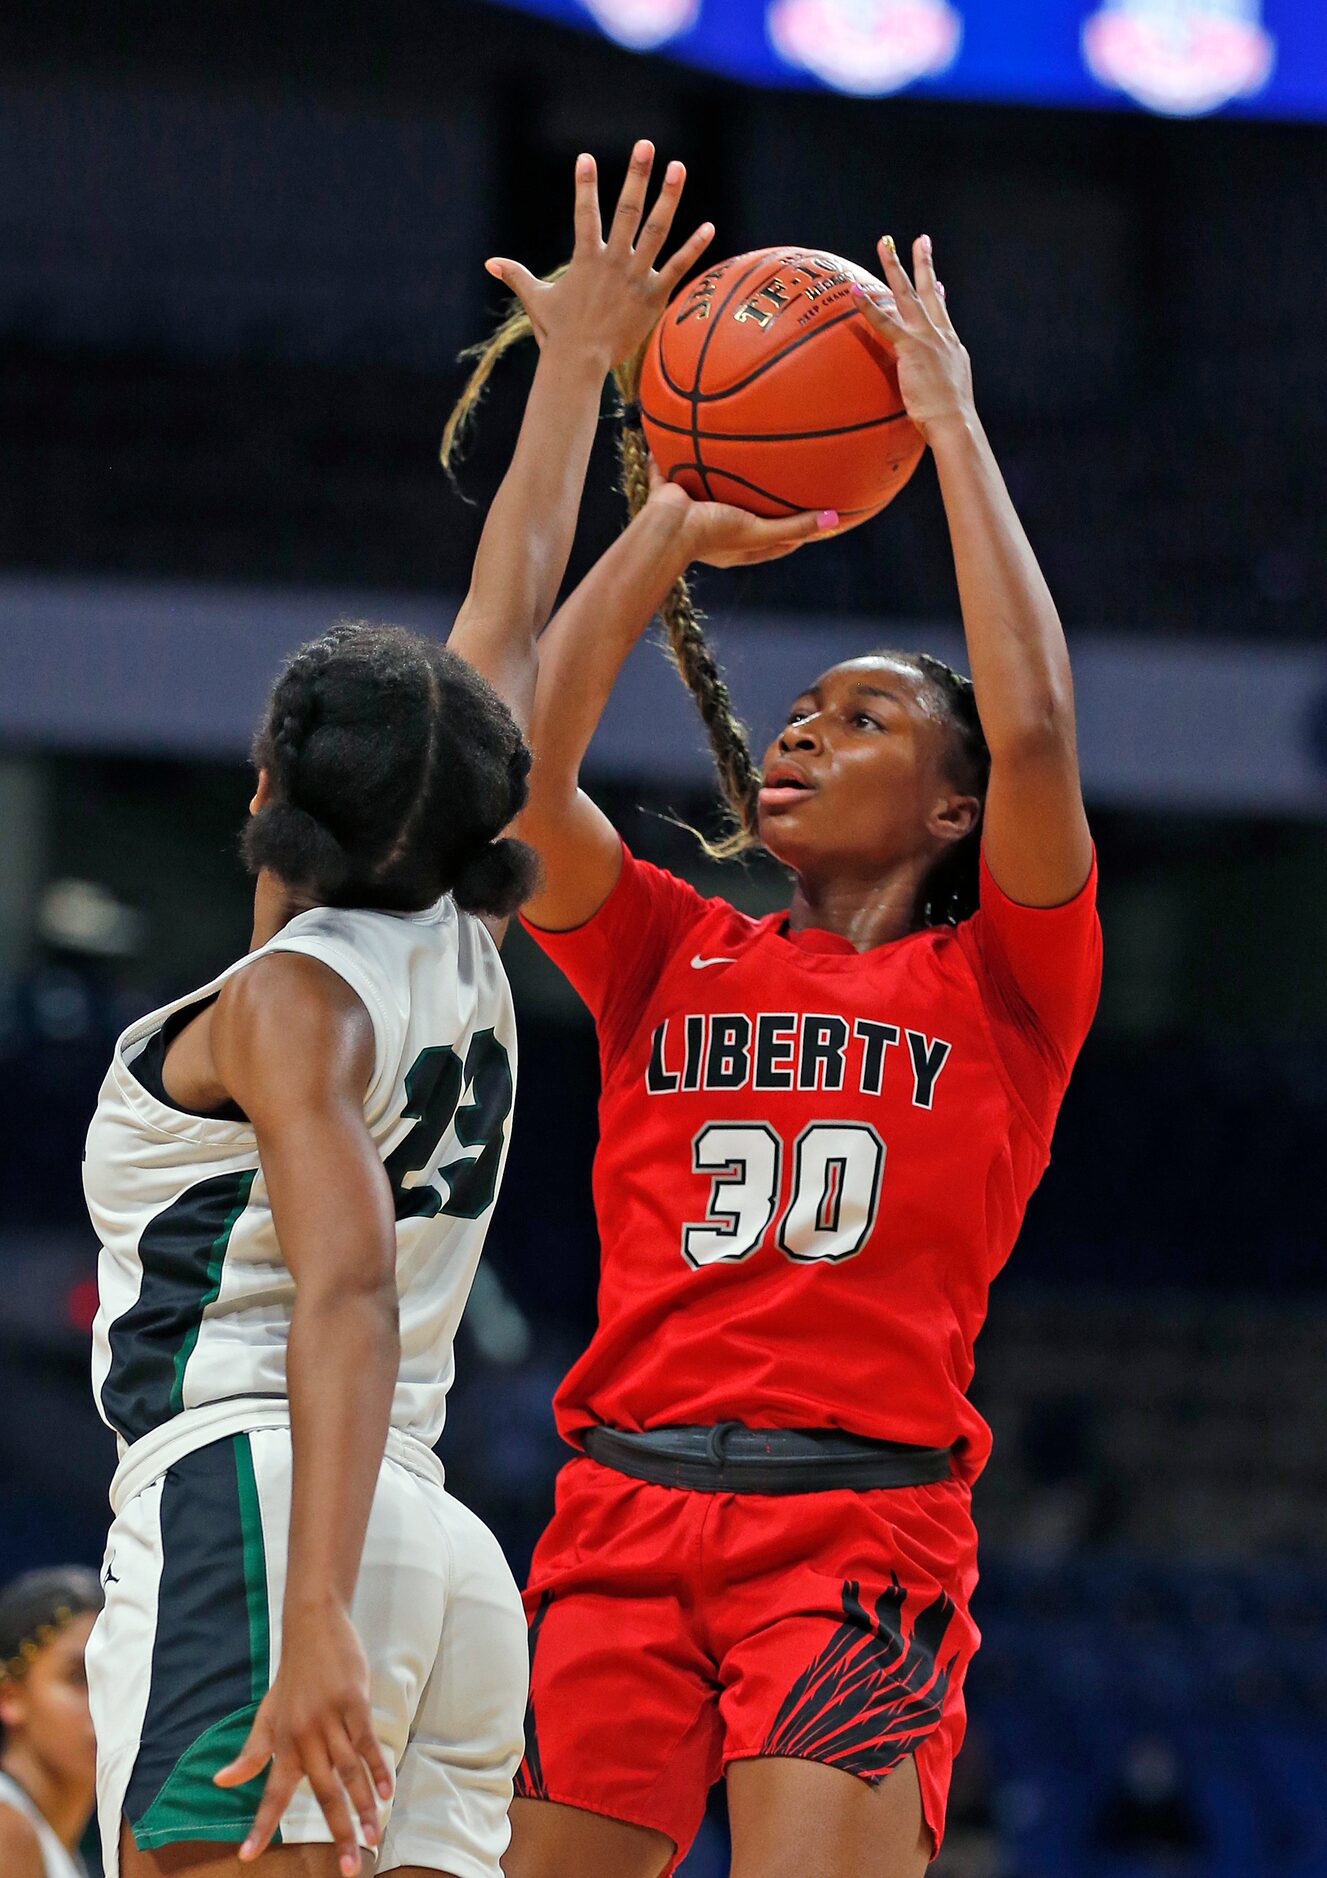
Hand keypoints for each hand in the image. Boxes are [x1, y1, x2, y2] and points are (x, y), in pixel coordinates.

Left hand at [215, 1602, 391, 1875]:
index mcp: (282, 1743)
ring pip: (349, 1772)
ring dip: (363, 1808)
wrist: (312, 1627)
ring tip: (373, 1836)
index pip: (271, 1791)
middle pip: (323, 1793)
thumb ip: (251, 1753)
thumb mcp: (266, 1715)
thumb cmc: (291, 1677)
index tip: (248, 1856)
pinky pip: (367, 1743)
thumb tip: (221, 1782)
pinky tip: (386, 1792)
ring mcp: (330, 1719)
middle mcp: (304, 1736)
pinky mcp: (354, 1702)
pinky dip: (378, 1769)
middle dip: (337, 1832)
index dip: (261, 1824)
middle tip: (349, 1868)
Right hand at [484, 141, 714, 369]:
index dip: (585, 185)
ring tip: (678, 168)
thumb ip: (516, 275)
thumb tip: (489, 264)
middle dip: (636, 175)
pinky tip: (709, 227)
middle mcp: (612, 261)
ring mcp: (634, 277)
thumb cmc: (557, 332)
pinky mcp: (653, 297)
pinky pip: (676, 268)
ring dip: (669, 198)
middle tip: (646, 145)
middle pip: (627, 210)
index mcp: (586, 258)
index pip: (584, 212)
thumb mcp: (535, 299)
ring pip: (656, 230)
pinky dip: (694, 248)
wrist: (578, 363)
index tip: (586, 158)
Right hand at [646, 462, 835, 567]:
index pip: (770, 542)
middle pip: (742, 515)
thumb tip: (835, 519)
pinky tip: (683, 434)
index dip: (790, 534)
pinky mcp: (670, 492)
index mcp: (734, 546)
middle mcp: (713, 529)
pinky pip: (671, 471)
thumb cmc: (714, 534)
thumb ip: (795, 525)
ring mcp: (691, 510)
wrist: (668, 527)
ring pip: (708, 490)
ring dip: (719, 476)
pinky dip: (673, 457)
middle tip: (777, 485)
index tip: (809, 520)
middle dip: (756, 501)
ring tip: (734, 455)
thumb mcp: (759, 532)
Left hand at [852, 234, 975, 441]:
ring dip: (894, 267)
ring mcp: (926, 337)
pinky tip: (855, 291)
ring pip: (907, 294)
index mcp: (951, 345)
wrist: (954, 422)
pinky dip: (869, 306)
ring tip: (883, 245)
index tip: (938, 281)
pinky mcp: (910, 347)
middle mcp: (941, 334)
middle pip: (930, 291)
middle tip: (921, 239)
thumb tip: (939, 391)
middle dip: (924, 262)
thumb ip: (941, 383)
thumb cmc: (950, 419)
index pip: (943, 313)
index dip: (939, 295)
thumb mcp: (950, 394)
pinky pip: (885, 322)